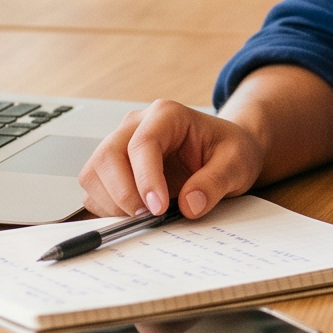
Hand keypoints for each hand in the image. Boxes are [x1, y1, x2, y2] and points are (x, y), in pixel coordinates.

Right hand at [79, 100, 264, 219]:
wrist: (225, 152)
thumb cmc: (229, 150)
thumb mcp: (237, 163)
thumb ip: (216, 182)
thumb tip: (189, 205)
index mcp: (166, 115)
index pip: (143, 143)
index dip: (145, 178)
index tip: (157, 208)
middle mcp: (136, 125)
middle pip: (108, 155)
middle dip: (122, 193)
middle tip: (148, 217)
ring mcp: (121, 145)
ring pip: (94, 173)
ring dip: (112, 202)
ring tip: (144, 217)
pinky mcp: (114, 169)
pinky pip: (95, 189)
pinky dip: (107, 208)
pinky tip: (133, 216)